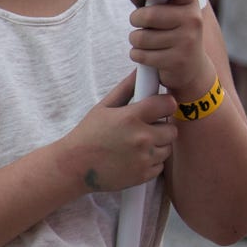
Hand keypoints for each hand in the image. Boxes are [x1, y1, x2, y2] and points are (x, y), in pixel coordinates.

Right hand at [61, 73, 180, 192]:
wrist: (74, 166)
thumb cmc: (88, 134)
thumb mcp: (104, 107)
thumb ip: (126, 88)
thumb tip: (141, 71)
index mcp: (131, 117)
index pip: (168, 104)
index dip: (165, 105)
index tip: (158, 107)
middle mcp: (141, 138)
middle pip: (172, 129)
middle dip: (162, 128)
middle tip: (146, 129)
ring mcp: (143, 158)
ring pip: (167, 149)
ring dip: (157, 146)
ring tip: (138, 145)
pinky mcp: (143, 175)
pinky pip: (160, 165)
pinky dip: (151, 162)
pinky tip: (134, 158)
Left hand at [125, 0, 213, 96]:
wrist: (191, 67)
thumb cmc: (171, 32)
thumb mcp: (160, 12)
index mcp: (190, 1)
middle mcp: (193, 19)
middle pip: (149, 15)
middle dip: (135, 19)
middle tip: (140, 23)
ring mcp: (188, 40)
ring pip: (142, 37)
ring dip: (135, 40)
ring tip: (146, 42)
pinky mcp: (178, 61)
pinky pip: (142, 55)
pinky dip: (137, 55)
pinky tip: (148, 56)